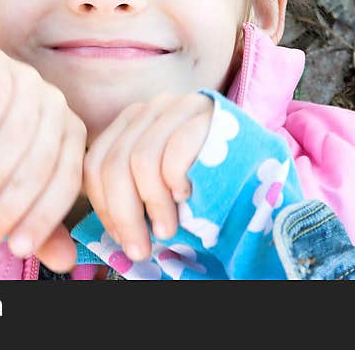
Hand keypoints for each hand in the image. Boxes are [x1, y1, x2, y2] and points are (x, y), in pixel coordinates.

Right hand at [0, 46, 86, 272]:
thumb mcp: (11, 188)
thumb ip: (38, 221)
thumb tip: (66, 263)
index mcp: (71, 138)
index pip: (66, 182)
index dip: (43, 219)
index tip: (15, 248)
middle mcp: (57, 107)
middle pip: (44, 162)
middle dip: (12, 205)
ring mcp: (29, 81)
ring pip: (21, 134)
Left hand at [83, 93, 212, 261]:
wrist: (259, 162)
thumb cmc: (205, 180)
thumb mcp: (159, 184)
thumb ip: (130, 192)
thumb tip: (107, 231)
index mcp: (129, 124)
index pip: (95, 163)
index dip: (102, 206)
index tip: (119, 238)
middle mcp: (149, 109)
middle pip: (113, 164)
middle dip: (123, 214)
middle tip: (140, 248)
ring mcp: (176, 107)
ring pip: (141, 161)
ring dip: (152, 205)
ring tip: (167, 229)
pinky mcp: (204, 113)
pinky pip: (174, 153)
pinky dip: (175, 183)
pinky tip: (186, 197)